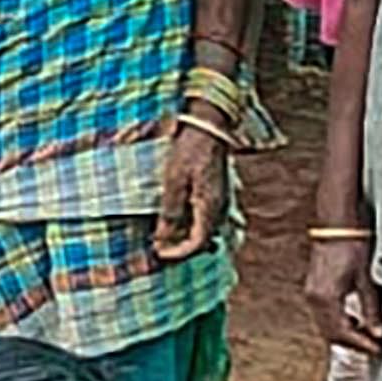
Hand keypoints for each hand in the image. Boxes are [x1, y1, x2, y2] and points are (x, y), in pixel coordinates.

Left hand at [150, 122, 227, 260]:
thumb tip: (163, 240)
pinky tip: (177, 219)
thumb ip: (170, 212)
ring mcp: (222, 201)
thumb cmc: (190, 151)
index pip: (197, 243)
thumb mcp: (174, 182)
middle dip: (181, 248)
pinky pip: (207, 218)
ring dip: (186, 237)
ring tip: (165, 235)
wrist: (208, 127)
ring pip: (206, 230)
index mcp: (210, 208)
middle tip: (159, 246)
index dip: (178, 253)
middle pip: (203, 241)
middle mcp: (221, 209)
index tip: (159, 252)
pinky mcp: (218, 193)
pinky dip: (192, 225)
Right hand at [306, 235, 381, 357]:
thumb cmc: (352, 246)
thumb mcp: (366, 278)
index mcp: (326, 298)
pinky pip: (323, 316)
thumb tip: (378, 332)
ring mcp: (311, 295)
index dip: (361, 344)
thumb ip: (371, 308)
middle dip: (353, 344)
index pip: (343, 333)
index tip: (378, 350)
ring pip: (326, 327)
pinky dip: (339, 324)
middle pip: (332, 334)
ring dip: (345, 335)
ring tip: (367, 337)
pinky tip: (354, 321)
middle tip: (375, 348)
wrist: (336, 225)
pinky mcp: (313, 290)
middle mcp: (315, 300)